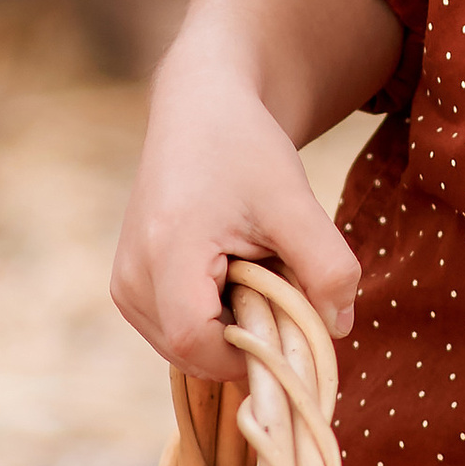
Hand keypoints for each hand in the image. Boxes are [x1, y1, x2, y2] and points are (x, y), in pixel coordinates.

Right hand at [111, 51, 360, 384]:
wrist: (200, 111)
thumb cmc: (246, 150)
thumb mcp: (295, 202)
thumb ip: (327, 266)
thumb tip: (340, 330)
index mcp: (166, 251)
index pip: (197, 343)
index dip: (249, 353)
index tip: (292, 326)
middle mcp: (131, 276)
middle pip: (190, 353)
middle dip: (244, 343)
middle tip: (282, 293)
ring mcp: (124, 285)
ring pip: (182, 350)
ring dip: (228, 333)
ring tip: (256, 276)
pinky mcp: (128, 287)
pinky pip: (173, 333)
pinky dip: (211, 323)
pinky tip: (233, 279)